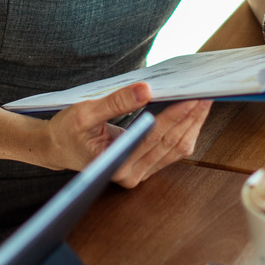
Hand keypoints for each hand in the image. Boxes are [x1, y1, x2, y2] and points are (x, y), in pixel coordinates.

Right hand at [42, 83, 211, 187]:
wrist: (58, 148)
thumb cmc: (67, 131)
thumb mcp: (85, 112)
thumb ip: (116, 102)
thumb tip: (145, 90)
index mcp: (116, 164)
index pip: (154, 136)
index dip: (175, 116)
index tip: (191, 97)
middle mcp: (131, 174)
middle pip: (171, 143)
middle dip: (190, 117)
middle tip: (206, 93)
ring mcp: (140, 173)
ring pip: (177, 148)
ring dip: (192, 124)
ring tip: (204, 101)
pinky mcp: (145, 168)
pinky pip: (172, 151)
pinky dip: (185, 130)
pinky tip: (193, 113)